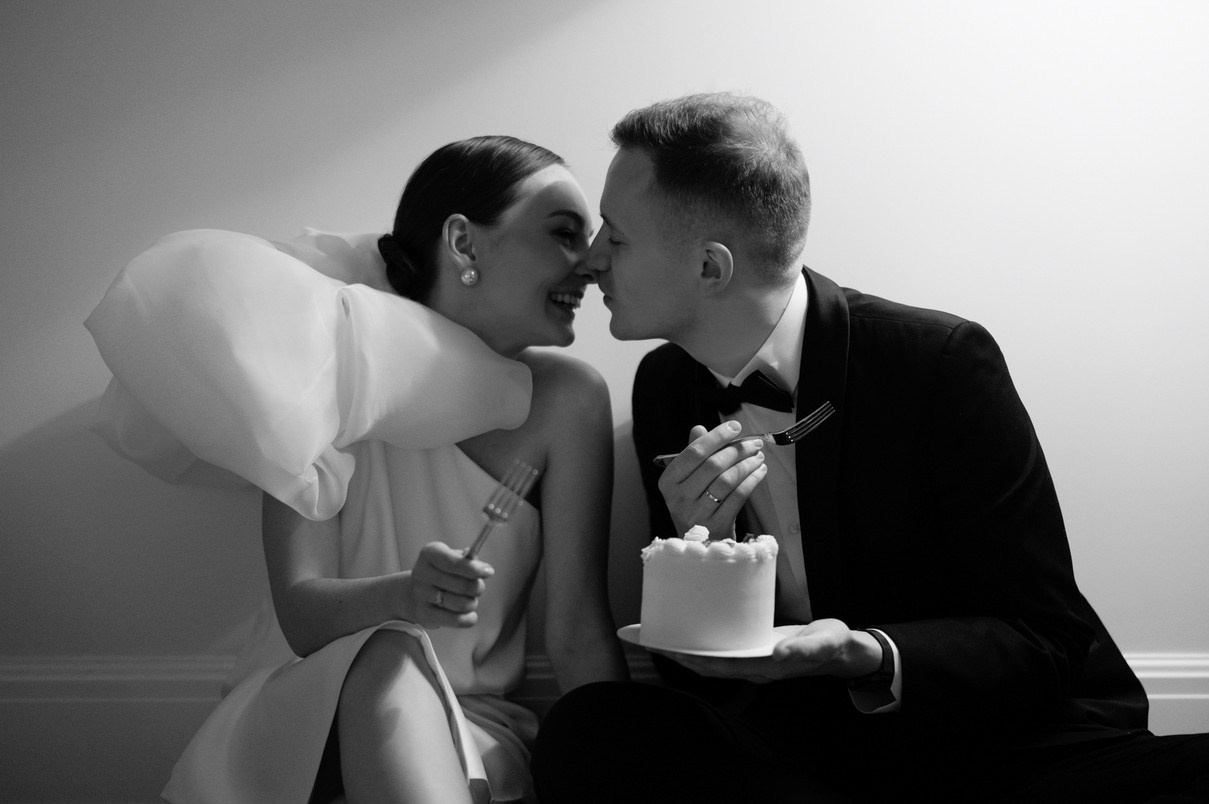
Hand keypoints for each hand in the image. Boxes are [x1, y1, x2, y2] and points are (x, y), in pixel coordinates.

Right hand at [406, 541, 493, 628]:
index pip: (454, 563)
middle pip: (463, 585)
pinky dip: (469, 618)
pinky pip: (457, 620)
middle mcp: (422, 573)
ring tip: (469, 600)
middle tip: (478, 587)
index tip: (489, 572)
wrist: (410, 593)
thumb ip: (467, 560)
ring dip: (472, 603)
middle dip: (478, 587)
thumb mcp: (449, 557)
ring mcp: (421, 595)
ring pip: (462, 604)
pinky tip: (469, 614)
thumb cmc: (439, 572)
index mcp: (430, 553)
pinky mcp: (424, 614)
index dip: (475, 569)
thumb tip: (484, 568)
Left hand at [653, 619, 879, 682]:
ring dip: (681, 646)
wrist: (841, 650)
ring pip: (707, 657)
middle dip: (673, 651)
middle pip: (703, 663)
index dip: (687, 657)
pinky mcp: (751, 647)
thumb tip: (779, 654)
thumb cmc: (832, 644)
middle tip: (643, 635)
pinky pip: (718, 647)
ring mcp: (749, 659)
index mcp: (762, 667)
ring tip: (655, 630)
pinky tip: (687, 625)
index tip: (662, 646)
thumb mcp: (823, 643)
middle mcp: (750, 666)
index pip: (715, 665)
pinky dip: (698, 638)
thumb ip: (803, 648)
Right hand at [657, 421, 767, 536]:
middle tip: (754, 443)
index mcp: (668, 482)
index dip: (716, 437)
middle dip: (737, 450)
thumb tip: (699, 429)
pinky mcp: (716, 524)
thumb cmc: (694, 504)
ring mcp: (697, 513)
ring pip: (727, 480)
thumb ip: (692, 453)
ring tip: (758, 456)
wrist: (699, 543)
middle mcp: (679, 498)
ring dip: (747, 464)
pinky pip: (738, 496)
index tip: (734, 427)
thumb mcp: (686, 480)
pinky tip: (759, 472)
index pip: (693, 453)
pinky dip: (752, 480)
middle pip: (712, 465)